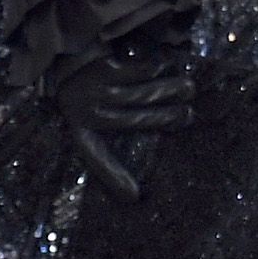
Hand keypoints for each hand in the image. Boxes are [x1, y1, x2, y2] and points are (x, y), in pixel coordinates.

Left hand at [55, 55, 196, 201]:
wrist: (69, 61)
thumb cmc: (89, 101)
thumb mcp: (89, 132)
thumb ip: (110, 165)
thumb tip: (133, 197)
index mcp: (83, 132)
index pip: (97, 159)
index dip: (113, 176)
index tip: (134, 196)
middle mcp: (88, 111)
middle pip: (137, 118)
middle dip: (167, 116)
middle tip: (188, 114)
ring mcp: (96, 88)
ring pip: (141, 93)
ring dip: (168, 89)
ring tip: (188, 88)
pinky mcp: (106, 68)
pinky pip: (139, 70)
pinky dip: (157, 67)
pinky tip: (168, 66)